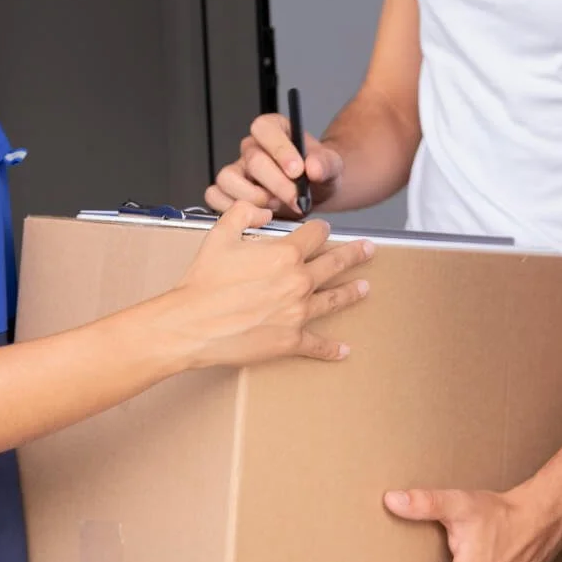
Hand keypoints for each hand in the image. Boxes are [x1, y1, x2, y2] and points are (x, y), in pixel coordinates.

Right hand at [171, 202, 371, 367]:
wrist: (192, 323)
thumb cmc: (204, 282)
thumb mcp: (221, 233)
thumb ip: (245, 213)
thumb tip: (263, 212)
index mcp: (285, 254)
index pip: (316, 235)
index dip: (320, 229)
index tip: (324, 229)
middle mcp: (298, 282)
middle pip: (335, 263)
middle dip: (354, 254)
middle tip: (368, 250)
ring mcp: (298, 313)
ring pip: (334, 299)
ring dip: (351, 292)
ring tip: (365, 288)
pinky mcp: (291, 341)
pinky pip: (317, 344)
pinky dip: (331, 348)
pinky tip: (343, 349)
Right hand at [205, 113, 344, 216]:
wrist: (314, 194)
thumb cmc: (318, 175)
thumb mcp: (331, 167)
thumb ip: (325, 164)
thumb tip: (314, 168)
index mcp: (274, 130)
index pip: (265, 128)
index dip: (279, 148)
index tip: (298, 170)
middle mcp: (251, 148)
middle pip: (252, 160)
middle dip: (276, 183)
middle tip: (296, 198)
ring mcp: (236, 170)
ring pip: (227, 178)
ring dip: (253, 198)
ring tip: (276, 207)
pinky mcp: (227, 192)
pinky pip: (214, 196)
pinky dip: (232, 209)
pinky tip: (258, 216)